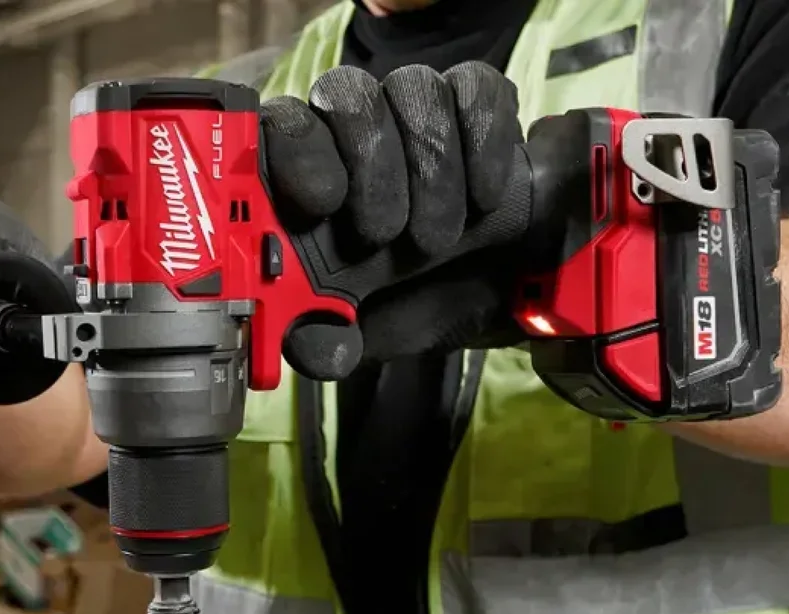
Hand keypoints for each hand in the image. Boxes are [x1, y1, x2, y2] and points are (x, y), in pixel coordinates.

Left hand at [261, 62, 526, 371]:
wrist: (505, 288)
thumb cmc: (417, 296)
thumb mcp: (370, 331)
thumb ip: (328, 341)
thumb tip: (309, 351)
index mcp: (309, 175)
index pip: (282, 125)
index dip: (295, 150)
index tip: (320, 200)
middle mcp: (355, 128)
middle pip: (347, 94)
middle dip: (372, 165)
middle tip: (387, 234)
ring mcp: (415, 108)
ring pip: (411, 88)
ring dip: (431, 167)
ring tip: (439, 239)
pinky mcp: (476, 102)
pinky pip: (473, 87)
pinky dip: (483, 139)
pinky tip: (484, 195)